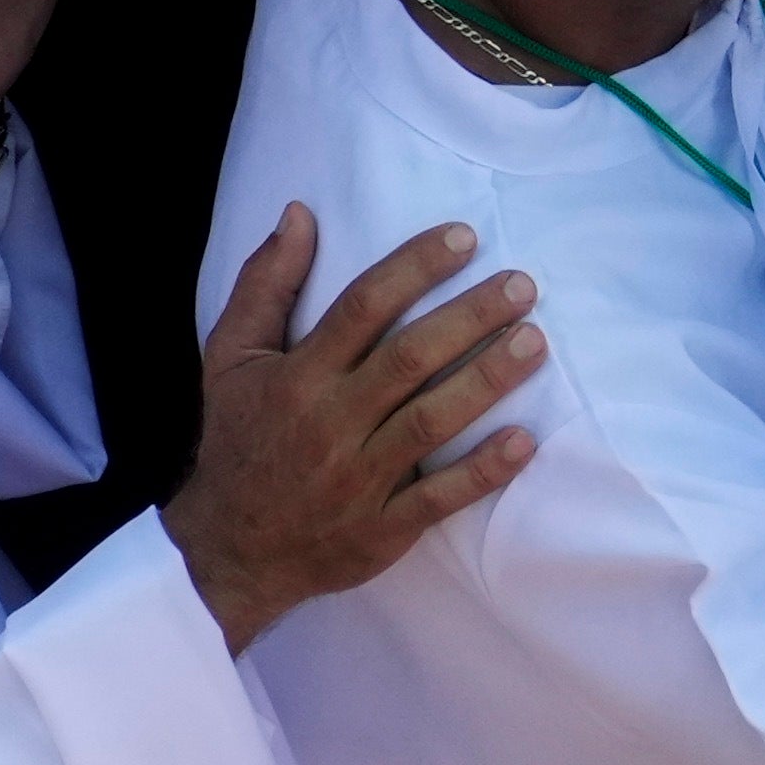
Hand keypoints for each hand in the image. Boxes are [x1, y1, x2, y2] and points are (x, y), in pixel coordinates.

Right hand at [164, 207, 543, 648]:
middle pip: (409, 358)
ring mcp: (358, 479)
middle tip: (523, 285)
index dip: (416, 267)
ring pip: (431, 421)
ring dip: (487, 381)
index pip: (363, 307)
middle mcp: (330, 422)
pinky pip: (439, 498)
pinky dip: (483, 471)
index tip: (465, 237)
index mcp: (298, 376)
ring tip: (535, 343)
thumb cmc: (237, 440)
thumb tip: (299, 213)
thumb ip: (265, 283)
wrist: (229, 551)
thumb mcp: (229, 357)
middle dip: (471, 317)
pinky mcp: (382, 529)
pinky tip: (525, 440)